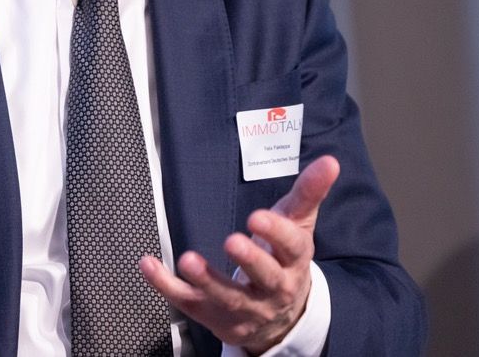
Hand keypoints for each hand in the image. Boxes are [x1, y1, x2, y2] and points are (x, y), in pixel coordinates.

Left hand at [140, 155, 339, 353]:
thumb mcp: (297, 225)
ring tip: (188, 260)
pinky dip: (166, 286)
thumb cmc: (284, 260)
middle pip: (265, 277)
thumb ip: (309, 193)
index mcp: (294, 262)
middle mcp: (273, 289)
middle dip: (249, 260)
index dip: (276, 233)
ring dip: (206, 280)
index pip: (291, 248)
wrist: (281, 317)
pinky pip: (189, 304)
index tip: (258, 217)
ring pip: (227, 297)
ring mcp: (244, 308)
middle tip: (232, 241)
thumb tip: (329, 162)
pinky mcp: (215, 317)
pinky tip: (149, 266)